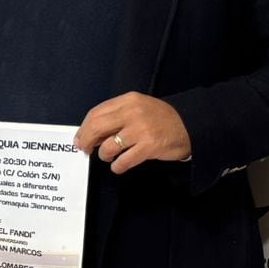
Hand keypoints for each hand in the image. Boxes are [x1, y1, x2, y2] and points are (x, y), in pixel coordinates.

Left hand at [74, 92, 191, 173]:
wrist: (188, 125)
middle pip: (97, 128)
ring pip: (108, 147)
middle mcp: (133, 112)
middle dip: (86, 142)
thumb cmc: (160, 119)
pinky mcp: (148, 146)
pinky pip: (123, 161)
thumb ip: (116, 116)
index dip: (84, 128)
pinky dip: (117, 166)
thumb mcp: (138, 108)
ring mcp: (141, 129)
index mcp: (128, 100)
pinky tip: (119, 165)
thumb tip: (91, 133)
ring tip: (109, 157)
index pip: (96, 113)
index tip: (80, 138)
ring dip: (104, 156)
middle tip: (85, 150)